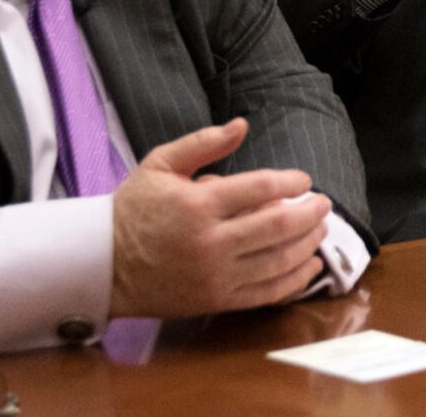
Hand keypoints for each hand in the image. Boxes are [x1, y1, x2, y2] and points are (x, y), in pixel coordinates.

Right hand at [110, 119, 330, 318]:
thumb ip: (203, 143)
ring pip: (278, 259)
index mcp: (197, 204)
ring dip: (308, 243)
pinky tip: (310, 266)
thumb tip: (241, 124)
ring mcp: (215, 274)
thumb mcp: (160, 164)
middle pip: (278, 224)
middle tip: (323, 204)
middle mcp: (210, 241)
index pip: (261, 188)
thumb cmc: (134, 209)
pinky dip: (295, 279)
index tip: (304, 180)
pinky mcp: (217, 300)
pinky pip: (267, 293)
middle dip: (310, 212)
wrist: (102, 265)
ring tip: (320, 230)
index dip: (291, 181)